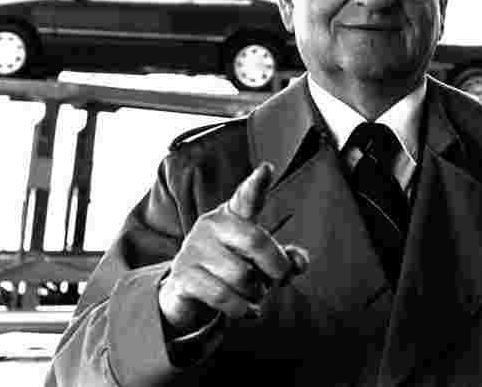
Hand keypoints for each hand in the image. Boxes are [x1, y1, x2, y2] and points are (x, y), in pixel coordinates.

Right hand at [158, 162, 308, 333]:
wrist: (186, 293)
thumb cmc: (232, 268)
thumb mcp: (260, 261)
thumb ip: (285, 258)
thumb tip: (298, 263)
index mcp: (233, 214)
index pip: (246, 197)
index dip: (257, 184)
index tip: (267, 169)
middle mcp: (212, 225)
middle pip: (256, 241)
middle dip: (276, 266)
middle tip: (281, 280)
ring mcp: (194, 248)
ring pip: (242, 275)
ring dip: (256, 292)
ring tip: (253, 293)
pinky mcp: (183, 276)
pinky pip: (224, 296)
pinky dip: (242, 309)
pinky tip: (249, 311)